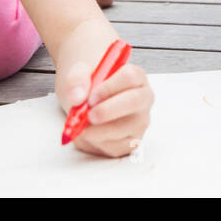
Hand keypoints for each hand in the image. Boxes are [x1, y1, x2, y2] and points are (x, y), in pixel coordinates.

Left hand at [56, 38, 152, 158]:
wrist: (88, 103)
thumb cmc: (90, 86)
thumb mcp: (79, 74)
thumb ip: (76, 80)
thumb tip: (77, 97)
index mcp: (135, 76)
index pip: (130, 77)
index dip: (108, 88)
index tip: (90, 97)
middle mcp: (143, 98)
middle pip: (134, 102)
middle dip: (107, 111)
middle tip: (87, 115)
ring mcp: (140, 121)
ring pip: (124, 129)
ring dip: (97, 130)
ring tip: (83, 125)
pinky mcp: (132, 142)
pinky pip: (116, 147)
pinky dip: (97, 143)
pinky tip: (91, 133)